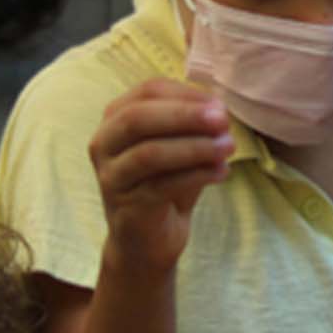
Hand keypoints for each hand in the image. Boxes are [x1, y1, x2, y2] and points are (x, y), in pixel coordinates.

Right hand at [92, 79, 233, 272]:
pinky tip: (221, 172)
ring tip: (228, 148)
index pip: (147, 92)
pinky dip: (196, 175)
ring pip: (149, 153)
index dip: (185, 95)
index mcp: (115, 119)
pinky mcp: (126, 206)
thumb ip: (191, 124)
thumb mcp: (177, 145)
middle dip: (185, 116)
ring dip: (195, 147)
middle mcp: (104, 144)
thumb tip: (218, 109)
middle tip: (223, 121)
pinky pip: (161, 185)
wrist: (147, 240)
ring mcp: (111, 176)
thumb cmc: (163, 183)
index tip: (220, 106)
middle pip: (138, 118)